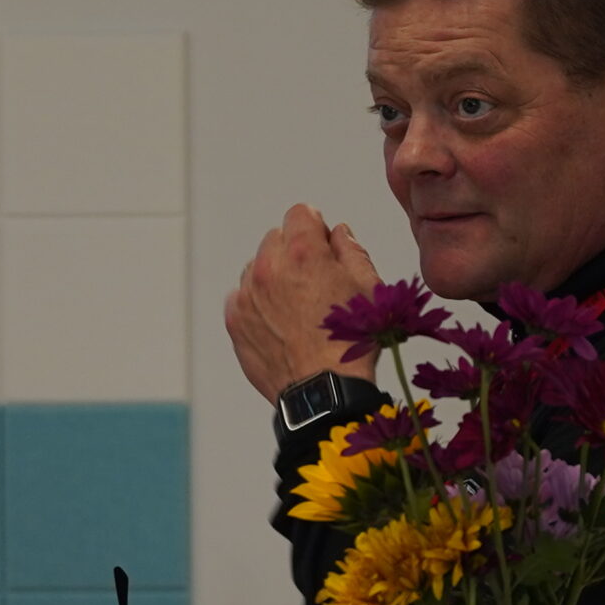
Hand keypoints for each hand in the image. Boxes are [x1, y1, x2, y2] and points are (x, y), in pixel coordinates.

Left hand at [226, 204, 382, 400]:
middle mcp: (268, 268)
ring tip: (298, 307)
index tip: (323, 247)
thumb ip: (351, 250)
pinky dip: (258, 303)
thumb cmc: (351, 343)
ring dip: (274, 277)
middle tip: (314, 283)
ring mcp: (247, 295)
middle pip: (276, 238)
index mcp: (302, 252)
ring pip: (257, 267)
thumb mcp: (369, 288)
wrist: (323, 392)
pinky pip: (243, 296)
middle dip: (294, 252)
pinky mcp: (235, 320)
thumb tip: (338, 232)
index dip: (316, 228)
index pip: (300, 212)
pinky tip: (281, 323)